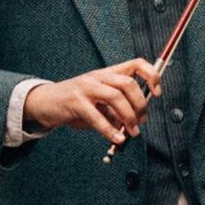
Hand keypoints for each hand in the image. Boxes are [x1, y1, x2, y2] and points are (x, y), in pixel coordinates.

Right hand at [27, 58, 159, 147]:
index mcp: (108, 73)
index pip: (136, 64)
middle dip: (140, 105)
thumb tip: (135, 124)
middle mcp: (98, 76)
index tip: (157, 93)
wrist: (46, 102)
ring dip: (128, 117)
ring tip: (131, 132)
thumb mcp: (100, 103)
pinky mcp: (75, 101)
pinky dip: (109, 130)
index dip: (151, 76)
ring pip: (116, 97)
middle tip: (141, 122)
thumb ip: (117, 111)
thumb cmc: (76, 103)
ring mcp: (86, 87)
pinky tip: (116, 139)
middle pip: (128, 84)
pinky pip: (96, 116)